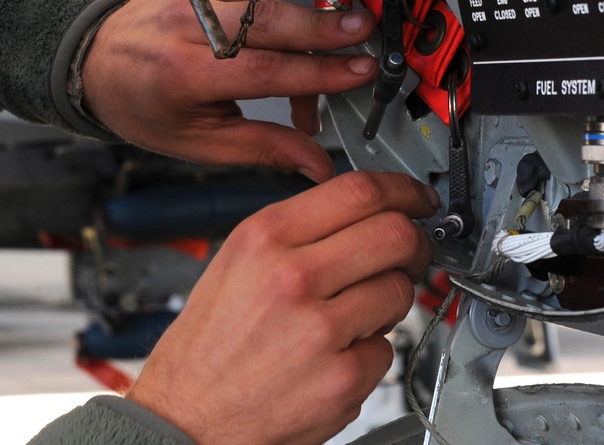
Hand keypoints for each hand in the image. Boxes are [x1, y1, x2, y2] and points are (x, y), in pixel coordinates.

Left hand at [81, 0, 377, 182]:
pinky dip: (278, 17)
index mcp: (180, 72)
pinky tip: (285, 41)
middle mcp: (184, 22)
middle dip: (323, 26)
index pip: (262, 69)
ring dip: (302, 31)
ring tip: (320, 66)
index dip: (317, 72)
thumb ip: (261, 148)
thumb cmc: (144, 104)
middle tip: (364, 32)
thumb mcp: (197, 141)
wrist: (97, 58)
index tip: (357, 72)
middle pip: (268, 19)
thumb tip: (316, 163)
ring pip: (266, 1)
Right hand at [126, 171, 437, 444]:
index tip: (415, 199)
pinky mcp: (342, 380)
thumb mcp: (236, 260)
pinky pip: (386, 348)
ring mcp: (320, 330)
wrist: (187, 412)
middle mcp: (292, 277)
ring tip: (354, 312)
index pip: (359, 191)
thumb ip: (298, 231)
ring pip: (399, 291)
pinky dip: (369, 350)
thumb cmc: (209, 341)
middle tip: (410, 252)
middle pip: (394, 235)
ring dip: (389, 298)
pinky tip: (335, 354)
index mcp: (264, 238)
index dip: (402, 190)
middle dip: (414, 242)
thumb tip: (364, 214)